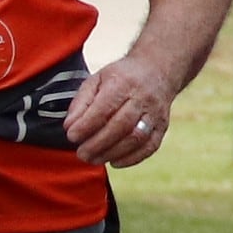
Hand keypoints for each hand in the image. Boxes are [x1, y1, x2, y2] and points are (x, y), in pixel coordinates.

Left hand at [66, 52, 180, 166]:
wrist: (156, 71)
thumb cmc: (121, 78)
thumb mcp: (96, 80)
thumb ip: (81, 103)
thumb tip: (70, 126)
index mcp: (123, 82)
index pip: (104, 108)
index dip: (86, 125)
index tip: (71, 136)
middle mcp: (142, 97)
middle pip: (121, 125)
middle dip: (98, 143)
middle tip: (81, 153)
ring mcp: (155, 113)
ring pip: (136, 138)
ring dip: (112, 153)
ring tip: (94, 159)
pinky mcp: (162, 126)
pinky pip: (149, 147)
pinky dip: (131, 158)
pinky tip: (114, 161)